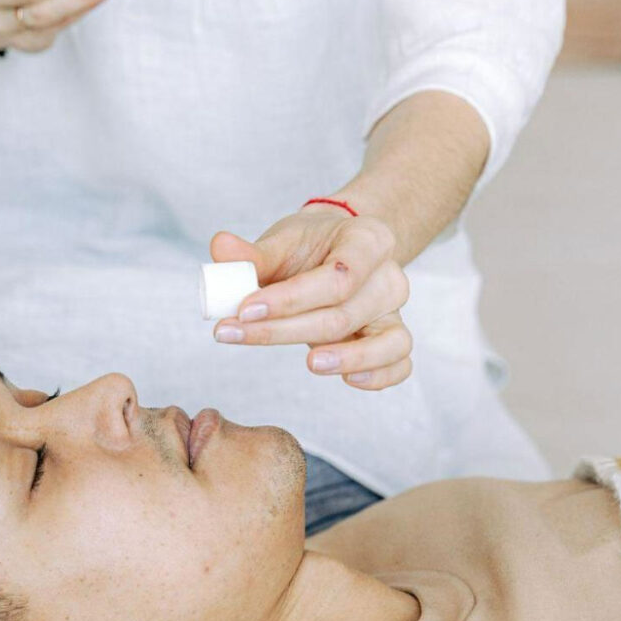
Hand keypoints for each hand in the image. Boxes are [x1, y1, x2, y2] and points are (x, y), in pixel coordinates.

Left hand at [209, 207, 412, 389]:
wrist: (336, 250)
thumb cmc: (309, 247)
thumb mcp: (283, 241)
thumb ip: (253, 253)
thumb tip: (220, 247)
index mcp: (369, 239)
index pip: (336, 276)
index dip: (290, 298)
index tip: (244, 309)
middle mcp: (389, 276)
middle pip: (344, 314)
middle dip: (285, 330)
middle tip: (234, 335)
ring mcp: (394, 311)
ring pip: (387, 342)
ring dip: (348, 358)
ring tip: (308, 363)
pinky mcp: (393, 339)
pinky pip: (399, 364)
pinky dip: (380, 377)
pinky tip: (348, 380)